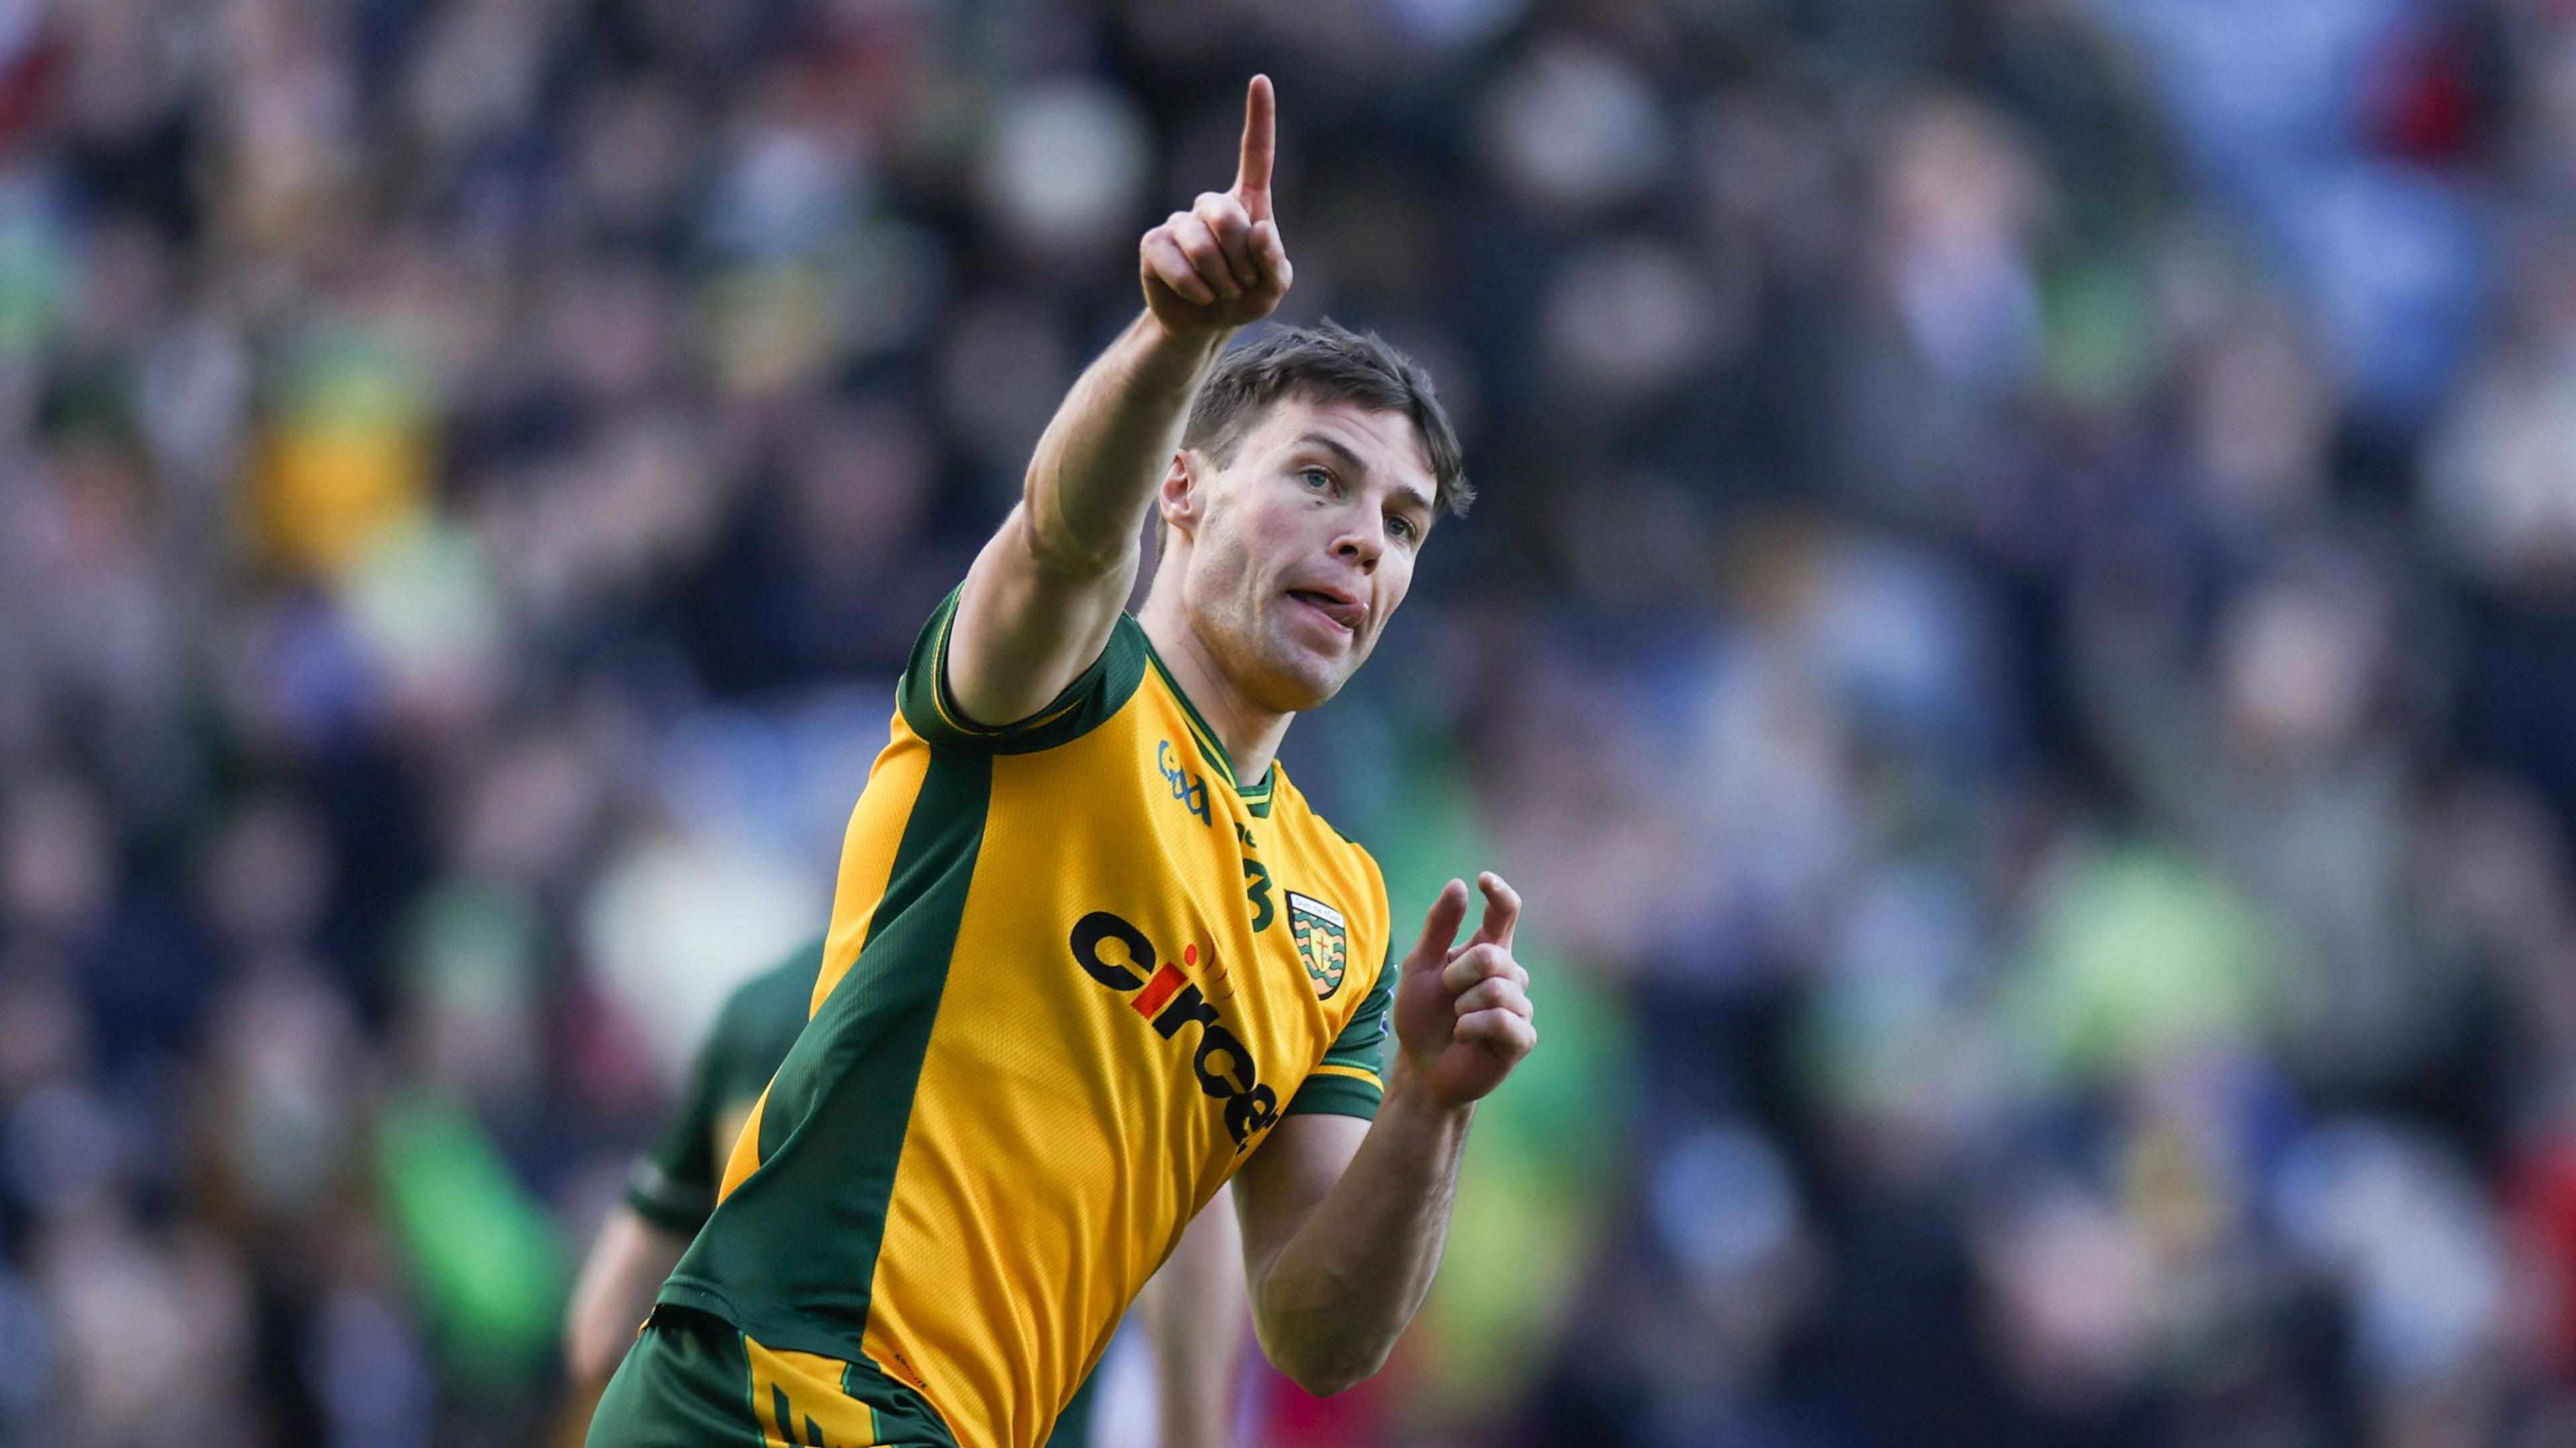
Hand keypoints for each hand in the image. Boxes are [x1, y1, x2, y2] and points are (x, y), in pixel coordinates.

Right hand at [1140, 75, 1292, 336]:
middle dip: (1239, 257)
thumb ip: (1275, 261)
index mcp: (1247, 205)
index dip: (1259, 118)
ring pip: (1200, 242)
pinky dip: (1194, 286)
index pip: (1255, 155)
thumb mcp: (1273, 287)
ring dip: (1220, 278)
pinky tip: (1200, 296)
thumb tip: (1260, 227)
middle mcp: (1210, 206)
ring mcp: (1179, 223)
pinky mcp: (1154, 244)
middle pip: (1226, 214)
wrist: (1205, 325)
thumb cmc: (1245, 298)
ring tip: (1222, 292)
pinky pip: (1174, 260)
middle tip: (1242, 282)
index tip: (1261, 80)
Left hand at [1392, 873, 1535, 1111]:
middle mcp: (1510, 975)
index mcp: (1488, 952)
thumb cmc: (1423, 1017)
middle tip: (1447, 992)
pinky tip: (1464, 1036)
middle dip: (1458, 974)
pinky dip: (1472, 1027)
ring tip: (1456, 1019)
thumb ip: (1438, 928)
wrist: (1422, 1069)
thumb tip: (1459, 885)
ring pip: (1498, 989)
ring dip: (1464, 1005)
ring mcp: (1519, 1007)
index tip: (1483, 880)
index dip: (1500, 894)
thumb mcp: (1420, 967)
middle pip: (1492, 955)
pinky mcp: (1522, 1038)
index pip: (1505, 914)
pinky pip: (1502, 1020)